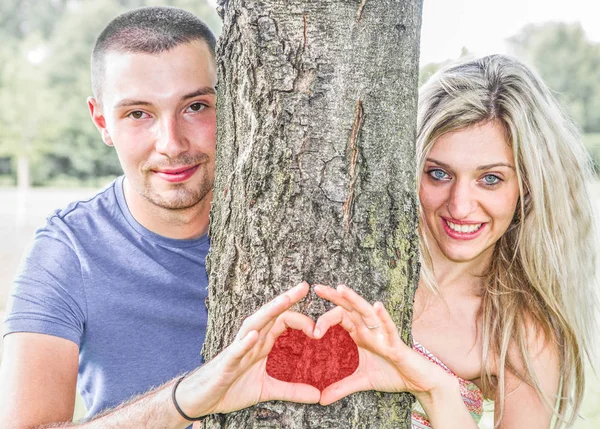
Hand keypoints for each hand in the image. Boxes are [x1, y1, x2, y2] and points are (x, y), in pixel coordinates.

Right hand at [177, 282, 319, 416]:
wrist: (202, 399)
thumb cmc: (231, 387)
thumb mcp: (267, 390)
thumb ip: (292, 390)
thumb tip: (318, 396)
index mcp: (261, 344)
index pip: (283, 322)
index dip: (301, 320)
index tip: (320, 326)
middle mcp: (250, 341)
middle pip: (270, 315)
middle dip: (286, 300)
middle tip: (305, 286)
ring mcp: (237, 350)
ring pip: (254, 325)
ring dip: (269, 311)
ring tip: (285, 300)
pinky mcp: (226, 364)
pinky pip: (235, 351)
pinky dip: (244, 343)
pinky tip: (254, 335)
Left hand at [313, 284, 453, 404]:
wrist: (418, 382)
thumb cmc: (393, 374)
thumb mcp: (362, 381)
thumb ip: (342, 387)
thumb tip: (321, 399)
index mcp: (360, 334)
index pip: (340, 318)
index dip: (325, 319)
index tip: (309, 328)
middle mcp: (370, 330)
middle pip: (350, 309)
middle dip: (335, 297)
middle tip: (318, 288)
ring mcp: (383, 334)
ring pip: (367, 312)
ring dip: (354, 300)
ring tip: (341, 289)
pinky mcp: (396, 343)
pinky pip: (389, 328)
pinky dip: (383, 317)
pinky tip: (377, 306)